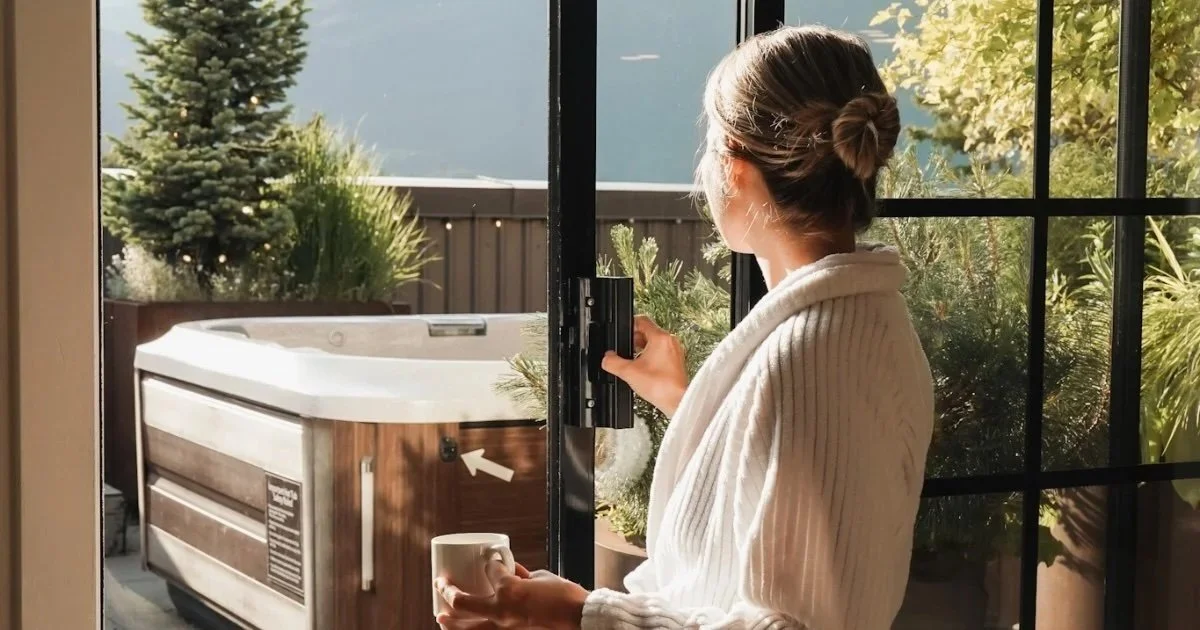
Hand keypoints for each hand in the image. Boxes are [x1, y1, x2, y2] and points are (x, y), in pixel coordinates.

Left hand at [435, 560, 587, 629]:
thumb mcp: (542, 578)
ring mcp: (504, 628)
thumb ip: (522, 575)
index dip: (489, 563)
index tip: (489, 561)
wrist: (578, 620)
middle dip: (447, 591)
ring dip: (450, 622)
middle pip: (462, 602)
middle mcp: (501, 610)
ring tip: (441, 617)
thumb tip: (512, 569)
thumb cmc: (564, 597)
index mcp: (510, 589)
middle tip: (441, 584)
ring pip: (467, 628)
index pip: (490, 570)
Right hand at [601, 315, 687, 415]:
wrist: (677, 401)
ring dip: (642, 349)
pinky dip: (651, 357)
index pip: (642, 320)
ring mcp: (675, 351)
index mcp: (660, 338)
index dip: (629, 324)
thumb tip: (607, 358)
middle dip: (634, 339)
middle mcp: (670, 341)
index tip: (622, 332)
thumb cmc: (661, 386)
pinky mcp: (677, 362)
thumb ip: (613, 362)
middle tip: (625, 349)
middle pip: (648, 332)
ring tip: (633, 360)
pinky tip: (644, 369)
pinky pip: (661, 353)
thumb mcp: (629, 372)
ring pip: (655, 343)